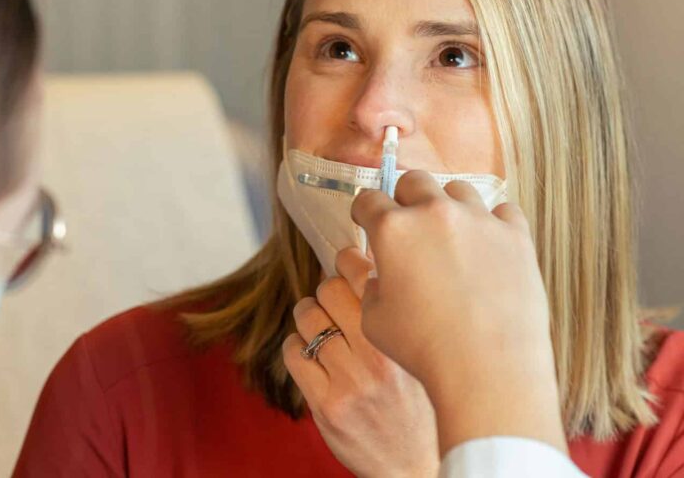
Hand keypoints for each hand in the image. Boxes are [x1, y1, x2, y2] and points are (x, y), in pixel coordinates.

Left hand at [283, 247, 438, 477]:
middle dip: (325, 292)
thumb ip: (398, 313)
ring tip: (318, 328)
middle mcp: (378, 356)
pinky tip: (310, 356)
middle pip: (328, 289)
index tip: (345, 262)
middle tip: (331, 304)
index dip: (347, 260)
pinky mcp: (326, 404)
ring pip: (307, 318)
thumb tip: (370, 259)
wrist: (417, 468)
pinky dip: (296, 348)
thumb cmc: (422, 407)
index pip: (363, 273)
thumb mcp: (421, 355)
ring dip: (307, 317)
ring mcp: (350, 381)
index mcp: (404, 337)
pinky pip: (293, 352)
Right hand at [353, 171, 565, 455]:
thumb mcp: (374, 319)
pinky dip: (493, 224)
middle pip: (414, 181)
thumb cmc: (424, 348)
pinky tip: (487, 247)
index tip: (366, 220)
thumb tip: (386, 276)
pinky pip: (503, 212)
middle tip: (408, 226)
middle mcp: (435, 213)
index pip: (368, 200)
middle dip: (405, 199)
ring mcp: (479, 220)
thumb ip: (374, 285)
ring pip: (459, 190)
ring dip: (449, 207)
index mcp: (393, 230)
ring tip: (451, 237)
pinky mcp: (516, 235)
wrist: (488, 369)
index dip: (364, 211)